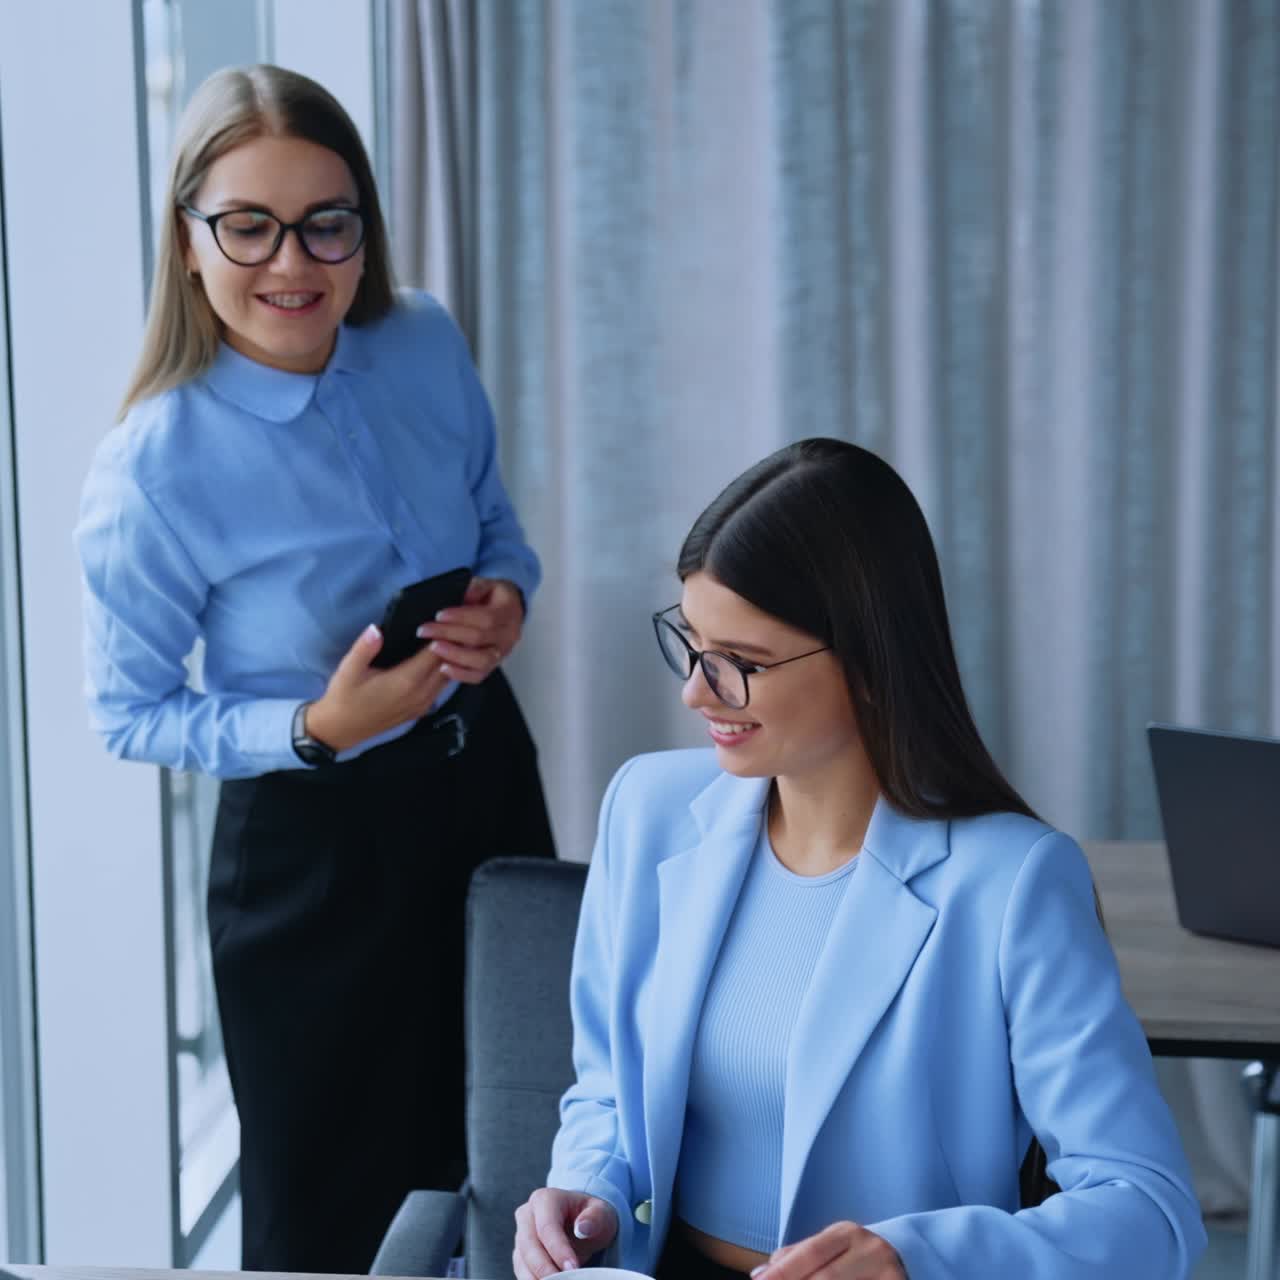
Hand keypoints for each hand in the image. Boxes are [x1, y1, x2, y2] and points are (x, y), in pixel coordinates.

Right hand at [304, 623, 450, 752]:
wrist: (341, 730)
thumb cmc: (344, 697)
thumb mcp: (348, 669)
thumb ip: (365, 648)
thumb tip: (376, 628)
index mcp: (406, 681)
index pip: (436, 654)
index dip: (441, 635)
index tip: (441, 620)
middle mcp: (421, 693)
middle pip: (447, 665)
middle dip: (450, 645)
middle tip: (448, 626)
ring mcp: (423, 704)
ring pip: (448, 678)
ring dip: (449, 660)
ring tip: (446, 640)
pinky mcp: (420, 710)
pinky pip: (441, 688)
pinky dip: (444, 673)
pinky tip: (438, 661)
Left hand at [415, 576, 523, 684]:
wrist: (509, 611)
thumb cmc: (494, 597)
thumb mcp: (488, 584)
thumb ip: (477, 587)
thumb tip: (465, 595)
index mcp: (508, 613)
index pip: (486, 618)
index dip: (461, 617)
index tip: (439, 615)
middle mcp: (508, 636)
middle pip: (479, 638)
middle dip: (449, 634)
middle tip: (425, 630)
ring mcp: (502, 653)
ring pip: (481, 661)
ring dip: (454, 655)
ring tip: (433, 647)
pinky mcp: (493, 666)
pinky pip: (478, 675)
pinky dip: (461, 674)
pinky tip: (444, 667)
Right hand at [513, 1187, 617, 1279]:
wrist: (581, 1224)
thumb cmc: (591, 1217)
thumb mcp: (600, 1213)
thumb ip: (595, 1218)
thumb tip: (582, 1229)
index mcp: (545, 1199)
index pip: (547, 1226)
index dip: (558, 1249)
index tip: (572, 1268)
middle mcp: (527, 1215)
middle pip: (529, 1245)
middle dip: (546, 1268)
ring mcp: (520, 1236)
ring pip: (522, 1261)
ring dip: (538, 1278)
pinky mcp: (520, 1255)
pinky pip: (522, 1271)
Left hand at [752, 1222, 904, 1279]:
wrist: (903, 1259)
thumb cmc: (854, 1256)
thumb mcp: (829, 1247)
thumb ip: (795, 1257)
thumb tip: (759, 1274)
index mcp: (848, 1233)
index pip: (811, 1252)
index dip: (784, 1272)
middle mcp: (871, 1251)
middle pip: (827, 1278)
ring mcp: (889, 1275)